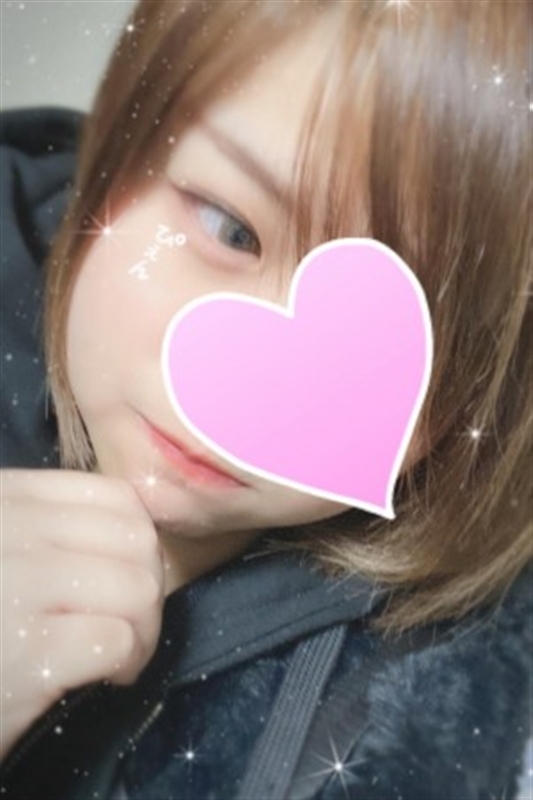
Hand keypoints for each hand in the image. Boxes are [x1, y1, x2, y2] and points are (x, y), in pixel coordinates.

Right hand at [1, 469, 164, 759]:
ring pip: (137, 587)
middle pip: (136, 540)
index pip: (115, 496)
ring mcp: (16, 586)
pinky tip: (104, 677)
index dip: (140, 541)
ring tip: (119, 655)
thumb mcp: (6, 549)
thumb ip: (52, 529)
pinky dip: (126, 661)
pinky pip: (117, 639)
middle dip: (149, 586)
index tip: (126, 576)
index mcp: (6, 497)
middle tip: (129, 623)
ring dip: (144, 629)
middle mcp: (9, 530)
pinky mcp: (29, 653)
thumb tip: (136, 537)